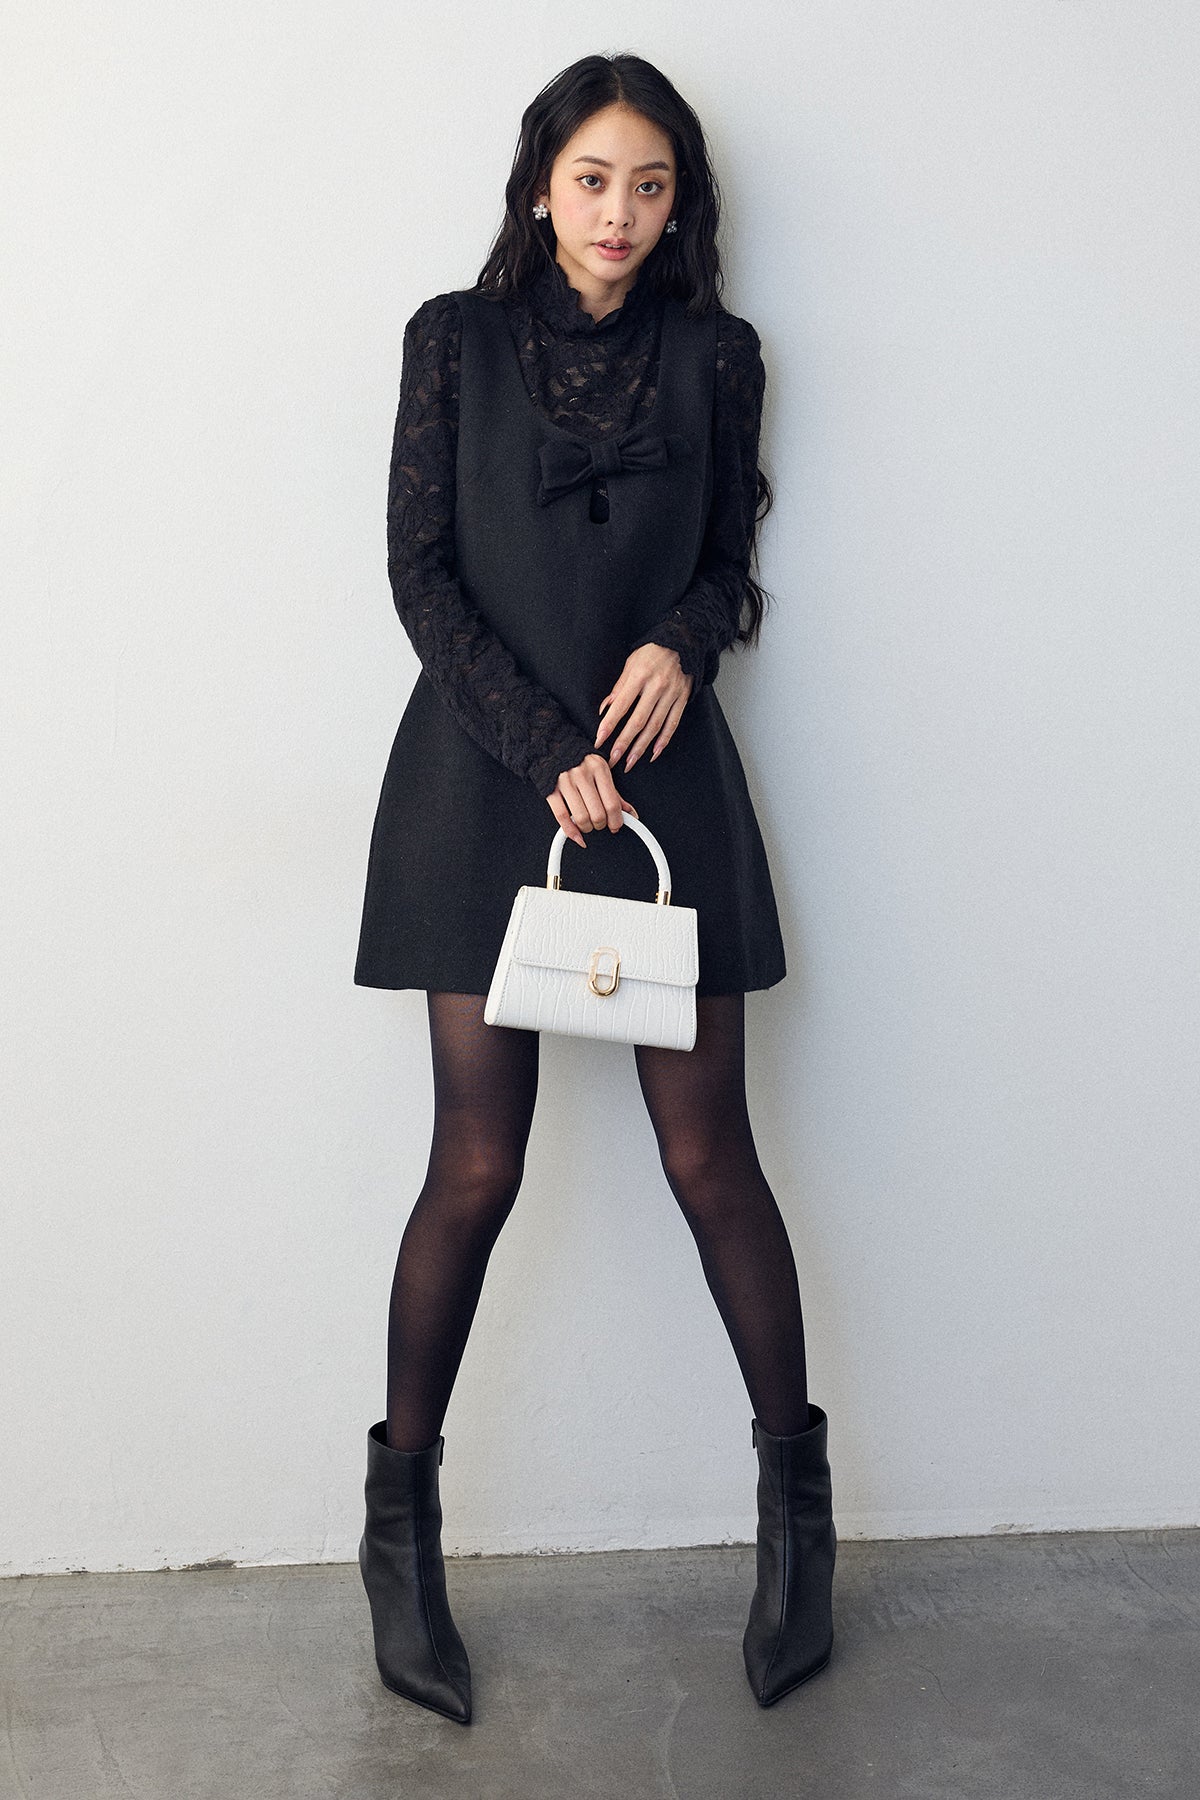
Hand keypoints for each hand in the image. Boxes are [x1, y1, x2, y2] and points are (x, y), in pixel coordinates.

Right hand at [547, 752, 638, 849]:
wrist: (554, 747)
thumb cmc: (580, 760)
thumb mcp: (601, 771)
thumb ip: (614, 793)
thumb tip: (630, 814)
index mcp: (598, 768)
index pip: (612, 803)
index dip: (616, 821)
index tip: (615, 826)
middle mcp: (582, 774)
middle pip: (597, 814)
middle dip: (601, 825)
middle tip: (601, 823)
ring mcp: (565, 782)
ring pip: (581, 818)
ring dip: (587, 828)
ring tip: (588, 824)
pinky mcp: (550, 790)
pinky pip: (562, 817)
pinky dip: (571, 832)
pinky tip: (577, 836)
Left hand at [594, 644, 692, 773]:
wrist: (683, 642)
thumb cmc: (652, 652)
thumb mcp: (631, 663)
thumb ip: (619, 688)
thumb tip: (605, 709)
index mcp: (640, 676)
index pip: (621, 706)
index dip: (610, 724)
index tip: (600, 740)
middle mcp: (657, 687)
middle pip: (638, 721)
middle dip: (624, 743)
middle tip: (613, 759)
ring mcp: (672, 694)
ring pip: (655, 726)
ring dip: (641, 747)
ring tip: (629, 762)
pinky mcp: (683, 699)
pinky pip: (672, 724)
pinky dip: (663, 741)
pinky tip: (653, 754)